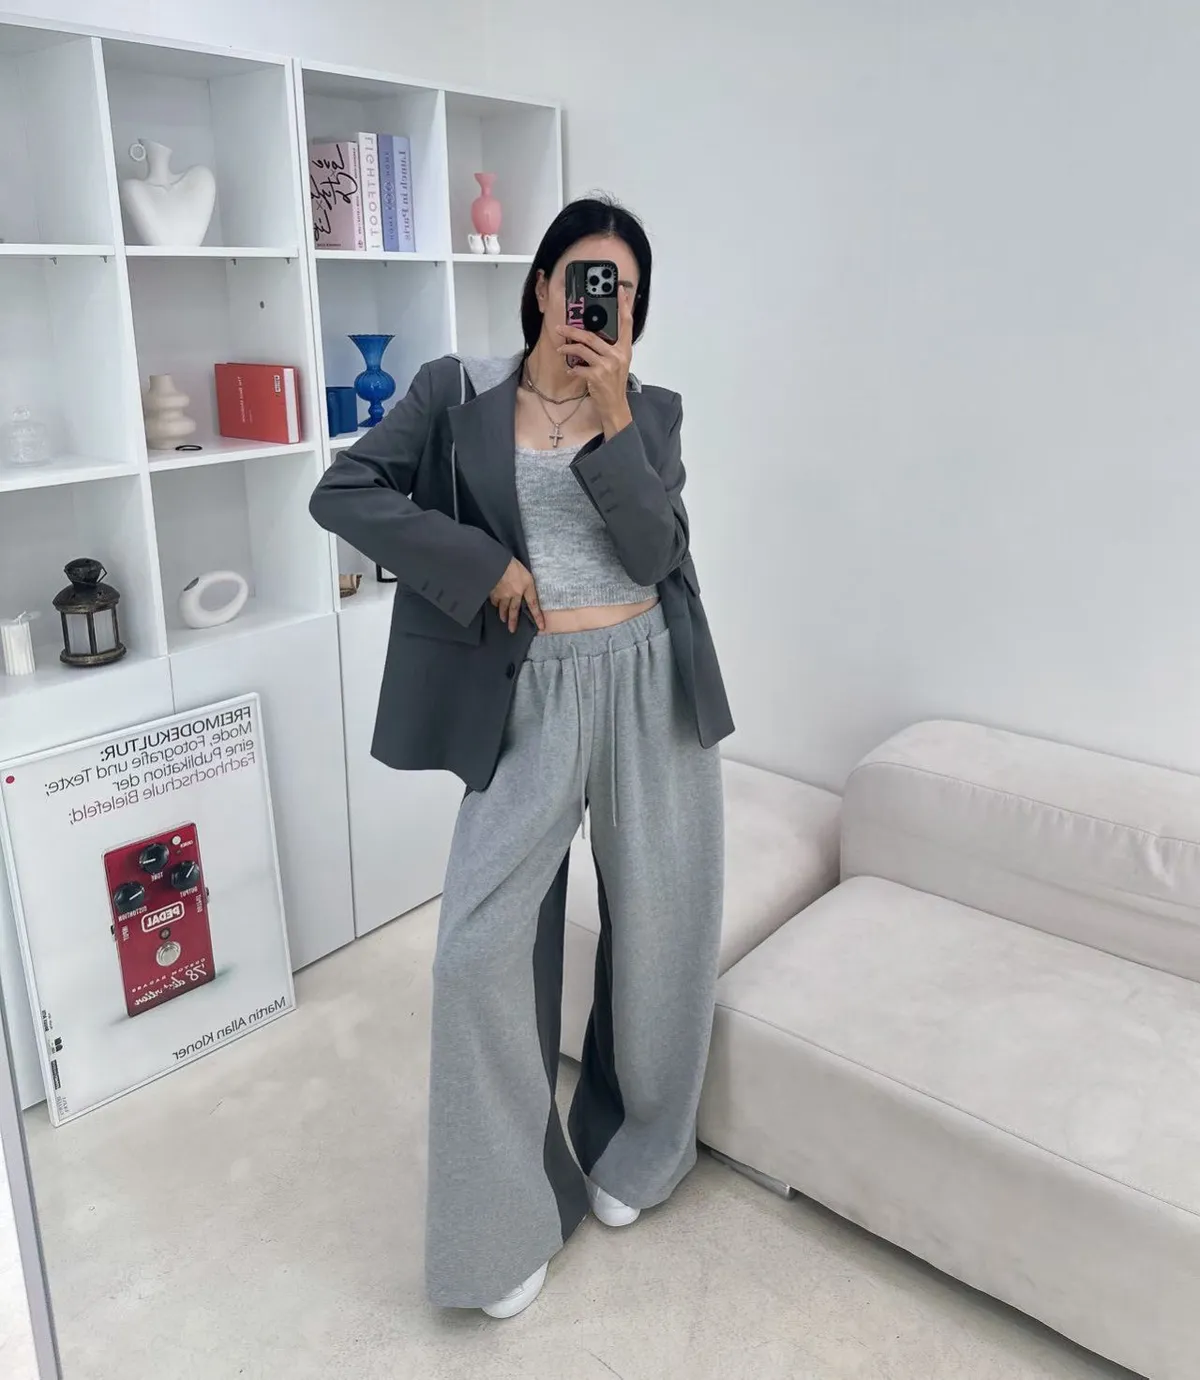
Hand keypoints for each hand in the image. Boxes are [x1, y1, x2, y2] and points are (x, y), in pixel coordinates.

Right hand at [489, 558, 544, 633]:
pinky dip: (495, 603)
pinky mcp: (494, 593)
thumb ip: (526, 583)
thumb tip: (526, 589)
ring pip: (503, 608)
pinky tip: (495, 604)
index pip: (534, 604)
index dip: (538, 616)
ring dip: (503, 614)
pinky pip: (495, 601)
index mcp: (527, 586)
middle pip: (515, 610)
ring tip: (503, 619)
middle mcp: (516, 593)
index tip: (541, 627)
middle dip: (513, 621)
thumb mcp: (525, 572)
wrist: (497, 562)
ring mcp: (504, 594)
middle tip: (512, 630)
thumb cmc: (512, 563)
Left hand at [554, 284, 633, 436]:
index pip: (626, 323)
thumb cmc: (614, 384)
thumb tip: (592, 336)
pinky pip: (578, 367)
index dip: (624, 305)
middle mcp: (617, 355)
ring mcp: (607, 365)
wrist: (615, 405)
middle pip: (592, 336)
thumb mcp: (618, 363)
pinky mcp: (597, 376)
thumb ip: (610, 348)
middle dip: (573, 331)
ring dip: (568, 348)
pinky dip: (572, 369)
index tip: (620, 291)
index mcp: (624, 349)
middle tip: (561, 328)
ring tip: (560, 349)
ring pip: (582, 349)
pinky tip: (571, 370)